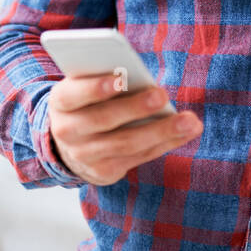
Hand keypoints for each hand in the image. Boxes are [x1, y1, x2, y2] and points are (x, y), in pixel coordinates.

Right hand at [47, 75, 201, 185]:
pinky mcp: (103, 172)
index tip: (121, 78)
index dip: (96, 87)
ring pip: (126, 143)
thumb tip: (145, 81)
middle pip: (104, 120)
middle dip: (135, 108)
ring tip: (189, 120)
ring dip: (161, 131)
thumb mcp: (87, 86)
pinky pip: (138, 157)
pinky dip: (164, 144)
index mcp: (61, 101)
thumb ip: (108, 79)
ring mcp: (84, 156)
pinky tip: (185, 132)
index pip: (74, 94)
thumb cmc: (89, 101)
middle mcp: (68, 131)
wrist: (71, 142)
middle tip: (162, 95)